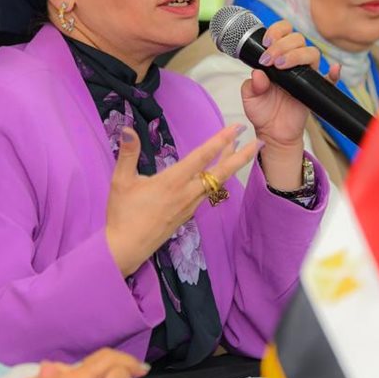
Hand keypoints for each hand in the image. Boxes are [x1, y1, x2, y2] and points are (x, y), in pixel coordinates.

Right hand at [104, 124, 257, 276]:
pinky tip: (214, 176)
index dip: (220, 141)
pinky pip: (206, 194)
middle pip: (220, 173)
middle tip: (257, 142)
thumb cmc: (122, 214)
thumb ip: (127, 153)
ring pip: (215, 184)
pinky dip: (215, 180)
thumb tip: (128, 128)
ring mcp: (189, 206)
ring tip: (237, 151)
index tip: (236, 128)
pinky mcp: (186, 215)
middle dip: (240, 157)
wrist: (125, 249)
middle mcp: (186, 194)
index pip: (201, 157)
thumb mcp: (121, 181)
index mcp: (172, 182)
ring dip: (228, 166)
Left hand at [239, 19, 339, 189]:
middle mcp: (293, 62)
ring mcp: (305, 74)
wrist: (272, 132)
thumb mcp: (250, 97)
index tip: (266, 43)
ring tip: (280, 66)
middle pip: (298, 39)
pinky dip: (334, 73)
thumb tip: (258, 74)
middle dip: (282, 45)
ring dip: (297, 55)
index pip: (283, 33)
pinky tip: (333, 70)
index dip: (276, 31)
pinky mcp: (315, 89)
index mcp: (277, 57)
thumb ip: (252, 85)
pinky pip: (330, 80)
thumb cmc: (262, 111)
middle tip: (270, 60)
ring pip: (312, 53)